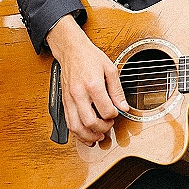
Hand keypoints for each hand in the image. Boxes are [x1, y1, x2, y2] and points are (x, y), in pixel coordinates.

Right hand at [46, 15, 129, 144]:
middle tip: (109, 126)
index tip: (116, 113)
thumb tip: (123, 106)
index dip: (114, 115)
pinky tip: (85, 135)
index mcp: (93, 84)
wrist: (71, 50)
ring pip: (76, 127)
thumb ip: (117, 90)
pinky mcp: (64, 102)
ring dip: (88, 136)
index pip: (105, 110)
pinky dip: (77, 133)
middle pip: (90, 122)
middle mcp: (79, 94)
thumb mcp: (110, 69)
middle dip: (102, 128)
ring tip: (98, 137)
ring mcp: (69, 99)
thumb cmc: (89, 57)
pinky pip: (68, 123)